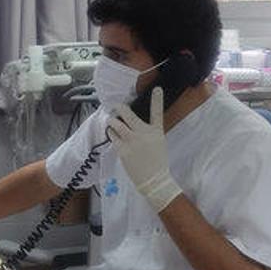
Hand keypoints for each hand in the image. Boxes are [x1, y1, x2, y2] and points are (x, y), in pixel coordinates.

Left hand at [106, 87, 182, 211]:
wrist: (153, 181)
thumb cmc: (157, 162)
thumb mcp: (159, 142)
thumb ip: (149, 131)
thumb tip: (134, 122)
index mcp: (156, 131)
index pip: (157, 112)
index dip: (157, 99)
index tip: (157, 88)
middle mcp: (143, 133)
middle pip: (127, 113)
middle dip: (119, 107)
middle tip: (116, 107)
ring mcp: (131, 141)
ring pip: (115, 123)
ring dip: (112, 120)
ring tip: (112, 121)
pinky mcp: (122, 150)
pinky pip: (112, 136)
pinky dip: (111, 133)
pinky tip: (113, 134)